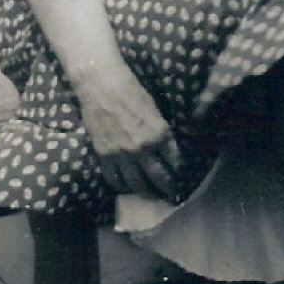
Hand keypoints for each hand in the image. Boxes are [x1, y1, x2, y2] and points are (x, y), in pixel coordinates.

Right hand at [74, 61, 183, 200]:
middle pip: (159, 177)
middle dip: (168, 189)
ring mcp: (122, 155)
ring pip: (137, 184)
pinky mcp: (104, 156)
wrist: (101, 86)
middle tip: (172, 196)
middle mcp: (143, 149)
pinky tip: (126, 188)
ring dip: (147, 193)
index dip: (179, 170)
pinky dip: (121, 187)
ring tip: (152, 196)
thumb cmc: (131, 90)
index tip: (182, 177)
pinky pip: (114, 179)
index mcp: (159, 134)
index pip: (175, 160)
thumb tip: (166, 144)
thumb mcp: (155, 108)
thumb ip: (160, 129)